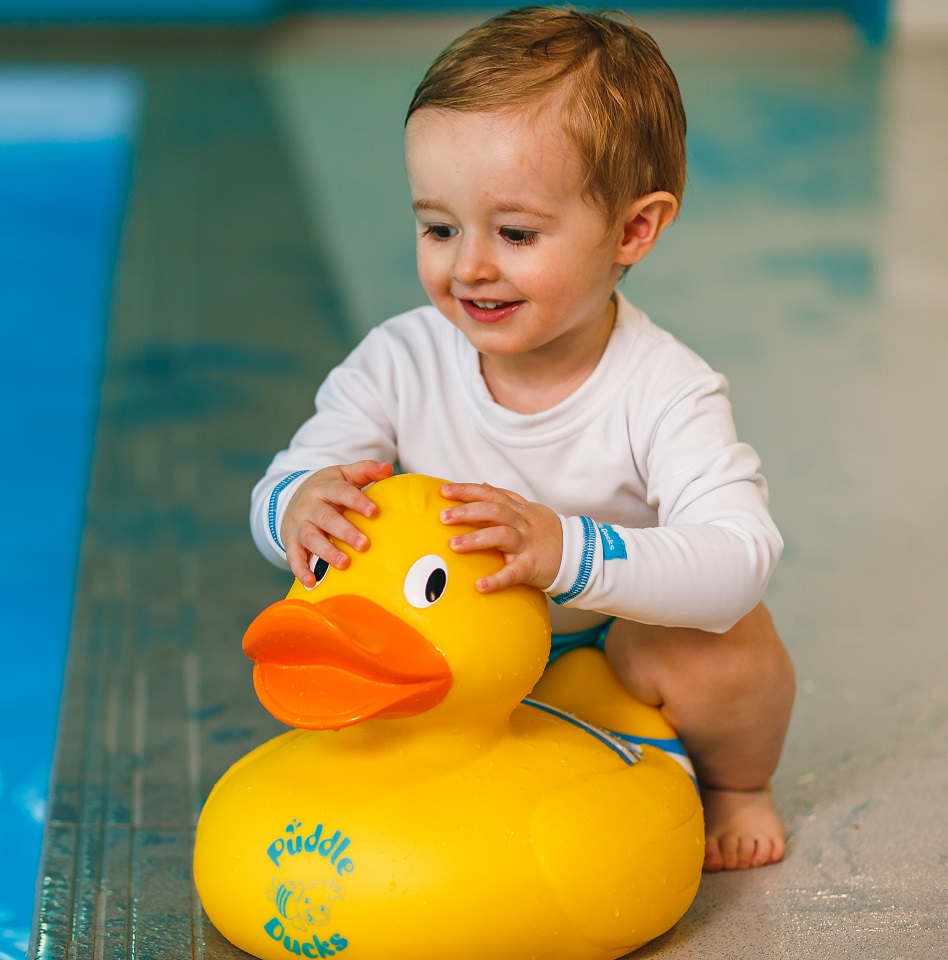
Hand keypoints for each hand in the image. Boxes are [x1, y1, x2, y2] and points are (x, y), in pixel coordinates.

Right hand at [281, 460, 393, 586]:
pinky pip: (293, 556)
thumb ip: (366, 470)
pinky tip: (311, 582)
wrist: (293, 497)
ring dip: (326, 551)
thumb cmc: (328, 488)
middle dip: (345, 531)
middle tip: (364, 544)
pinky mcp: (291, 541)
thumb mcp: (344, 475)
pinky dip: (300, 570)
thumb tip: (388, 468)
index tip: (373, 511)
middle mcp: (310, 506)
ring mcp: (299, 524)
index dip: (357, 501)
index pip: (341, 492)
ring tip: (344, 563)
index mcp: (325, 487)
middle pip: (326, 518)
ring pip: (311, 538)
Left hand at [439, 482, 562, 592]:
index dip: (467, 491)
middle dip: (467, 512)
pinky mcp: (533, 566)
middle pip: (494, 510)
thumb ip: (506, 498)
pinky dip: (497, 579)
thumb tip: (482, 484)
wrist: (579, 555)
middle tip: (444, 517)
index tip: (444, 491)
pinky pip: (514, 572)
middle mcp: (522, 523)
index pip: (490, 494)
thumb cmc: (548, 534)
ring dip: (476, 540)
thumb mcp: (529, 511)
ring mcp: (528, 544)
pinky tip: (480, 586)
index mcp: (519, 509)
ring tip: (453, 545)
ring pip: (501, 536)